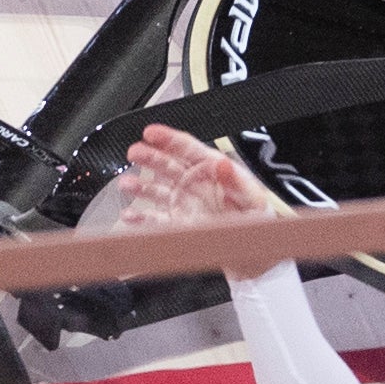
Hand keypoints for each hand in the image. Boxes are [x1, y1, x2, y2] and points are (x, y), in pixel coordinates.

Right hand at [116, 124, 269, 229]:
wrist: (256, 251)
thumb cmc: (258, 221)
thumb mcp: (253, 198)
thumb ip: (236, 181)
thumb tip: (223, 164)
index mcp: (212, 170)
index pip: (186, 148)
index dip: (168, 138)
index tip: (151, 132)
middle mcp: (194, 184)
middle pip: (167, 165)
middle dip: (149, 157)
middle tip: (133, 152)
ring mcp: (184, 203)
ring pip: (157, 190)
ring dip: (140, 186)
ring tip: (126, 184)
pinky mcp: (178, 224)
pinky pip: (155, 219)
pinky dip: (141, 219)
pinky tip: (129, 217)